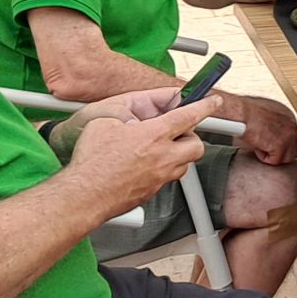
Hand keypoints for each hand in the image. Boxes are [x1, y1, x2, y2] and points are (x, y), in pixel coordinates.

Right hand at [64, 94, 222, 216]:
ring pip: (184, 164)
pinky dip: (163, 169)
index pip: (189, 116)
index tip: (213, 101)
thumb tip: (134, 115)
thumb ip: (125, 113)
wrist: (84, 195)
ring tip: (158, 148)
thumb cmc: (91, 162)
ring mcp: (159, 178)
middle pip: (196, 145)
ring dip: (177, 154)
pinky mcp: (152, 192)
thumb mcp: (104, 121)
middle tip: (176, 131)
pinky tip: (145, 165)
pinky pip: (167, 178)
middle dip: (191, 136)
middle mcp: (163, 158)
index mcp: (154, 135)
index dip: (204, 105)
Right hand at [225, 92, 296, 165]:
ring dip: (272, 156)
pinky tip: (257, 146)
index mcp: (290, 117)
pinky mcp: (281, 146)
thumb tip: (273, 136)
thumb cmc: (247, 112)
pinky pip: (274, 161)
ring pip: (286, 158)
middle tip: (266, 149)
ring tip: (260, 146)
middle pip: (293, 150)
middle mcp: (293, 126)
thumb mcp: (267, 115)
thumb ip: (274, 125)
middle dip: (280, 152)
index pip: (293, 139)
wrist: (242, 113)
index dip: (281, 144)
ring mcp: (288, 137)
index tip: (271, 144)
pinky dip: (263, 157)